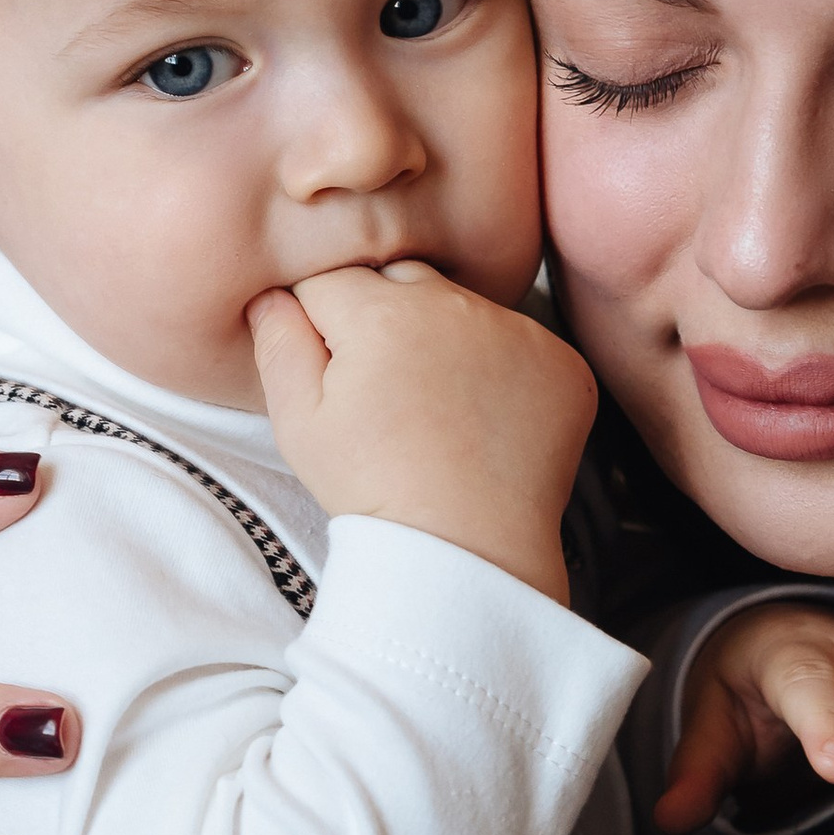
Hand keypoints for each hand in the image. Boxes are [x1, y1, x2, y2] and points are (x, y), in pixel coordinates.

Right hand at [246, 263, 597, 604]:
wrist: (468, 553)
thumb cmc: (374, 493)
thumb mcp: (300, 424)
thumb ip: (278, 343)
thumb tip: (272, 295)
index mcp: (381, 312)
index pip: (332, 282)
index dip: (322, 327)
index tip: (335, 377)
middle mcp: (454, 304)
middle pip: (402, 281)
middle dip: (385, 320)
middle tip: (386, 393)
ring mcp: (517, 330)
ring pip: (463, 309)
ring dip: (446, 340)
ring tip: (437, 411)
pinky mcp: (561, 362)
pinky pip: (521, 343)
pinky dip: (503, 371)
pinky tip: (484, 421)